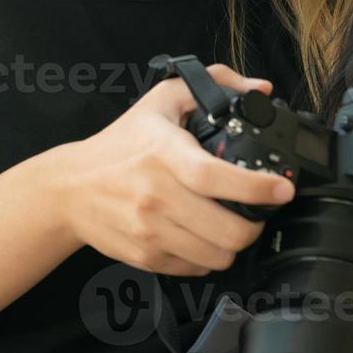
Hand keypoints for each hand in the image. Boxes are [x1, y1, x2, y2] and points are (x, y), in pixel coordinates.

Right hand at [56, 63, 296, 276]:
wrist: (69, 187)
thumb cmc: (119, 145)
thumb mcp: (160, 102)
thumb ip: (211, 83)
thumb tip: (259, 89)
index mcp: (163, 154)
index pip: (215, 177)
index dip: (257, 188)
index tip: (282, 189)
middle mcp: (156, 195)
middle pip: (228, 231)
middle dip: (255, 225)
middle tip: (256, 212)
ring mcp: (150, 230)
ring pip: (218, 256)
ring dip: (233, 243)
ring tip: (228, 224)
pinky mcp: (146, 256)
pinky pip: (197, 268)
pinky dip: (207, 256)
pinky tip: (199, 235)